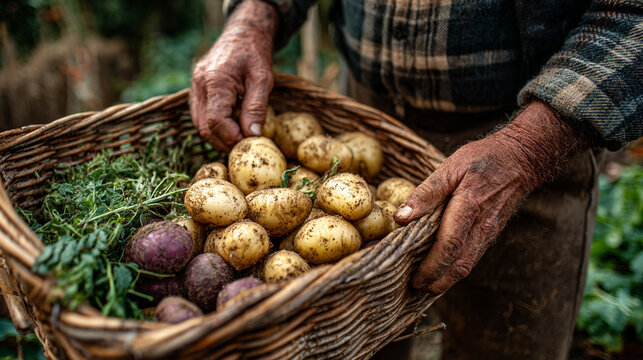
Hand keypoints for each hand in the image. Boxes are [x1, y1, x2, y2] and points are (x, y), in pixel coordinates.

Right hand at [190, 0, 277, 151]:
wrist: (243, 34)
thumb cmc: (255, 55)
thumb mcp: (263, 79)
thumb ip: (256, 107)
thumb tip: (252, 135)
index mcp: (215, 81)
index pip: (216, 121)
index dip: (231, 137)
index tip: (249, 143)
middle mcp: (199, 85)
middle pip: (204, 127)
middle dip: (224, 142)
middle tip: (244, 148)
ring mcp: (194, 87)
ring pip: (199, 124)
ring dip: (218, 137)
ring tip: (239, 139)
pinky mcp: (196, 90)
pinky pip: (200, 115)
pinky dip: (213, 127)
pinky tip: (231, 128)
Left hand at [394, 101, 585, 293]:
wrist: (521, 159)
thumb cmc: (483, 159)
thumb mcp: (451, 167)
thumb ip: (426, 193)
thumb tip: (401, 217)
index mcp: (469, 207)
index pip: (449, 245)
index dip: (432, 267)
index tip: (415, 279)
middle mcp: (482, 225)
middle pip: (460, 264)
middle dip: (438, 282)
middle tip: (416, 289)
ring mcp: (489, 231)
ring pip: (468, 265)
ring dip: (447, 280)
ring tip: (426, 286)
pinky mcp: (491, 232)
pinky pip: (473, 256)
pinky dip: (457, 269)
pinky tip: (443, 271)